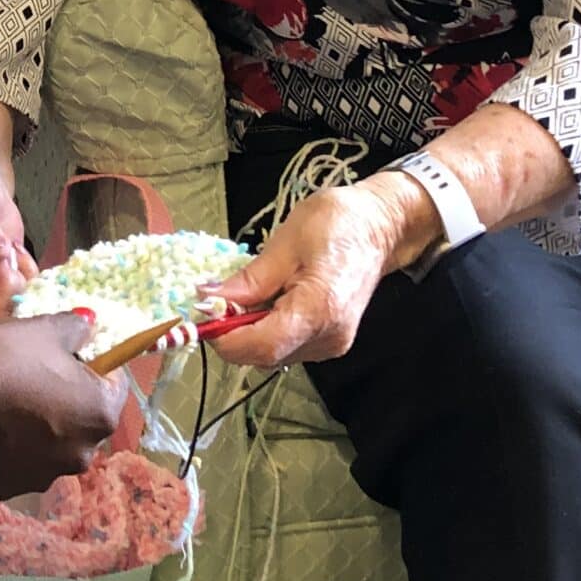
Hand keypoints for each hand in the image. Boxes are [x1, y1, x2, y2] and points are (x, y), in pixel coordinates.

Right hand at [0, 313, 124, 498]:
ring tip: (7, 403)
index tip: (67, 354)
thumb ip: (77, 328)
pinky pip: (18, 462)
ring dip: (40, 427)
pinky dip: (10, 447)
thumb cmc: (2, 358)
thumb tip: (90, 326)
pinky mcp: (8, 488)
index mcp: (100, 414)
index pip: (114, 385)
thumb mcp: (44, 329)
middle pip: (83, 419)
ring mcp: (44, 477)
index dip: (93, 365)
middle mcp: (82, 454)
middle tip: (33, 376)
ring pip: (51, 444)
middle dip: (67, 399)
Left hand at [203, 181, 419, 369]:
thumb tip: (208, 300)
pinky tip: (268, 302)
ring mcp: (331, 344)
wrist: (378, 228)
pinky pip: (286, 347)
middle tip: (218, 299)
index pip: (260, 346)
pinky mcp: (330, 342)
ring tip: (249, 295)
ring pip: (272, 355)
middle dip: (232, 332)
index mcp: (318, 309)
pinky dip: (267, 329)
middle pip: (263, 355)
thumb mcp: (285, 242)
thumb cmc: (337, 224)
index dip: (224, 336)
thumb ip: (248, 280)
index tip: (202, 313)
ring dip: (249, 331)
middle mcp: (328, 337)